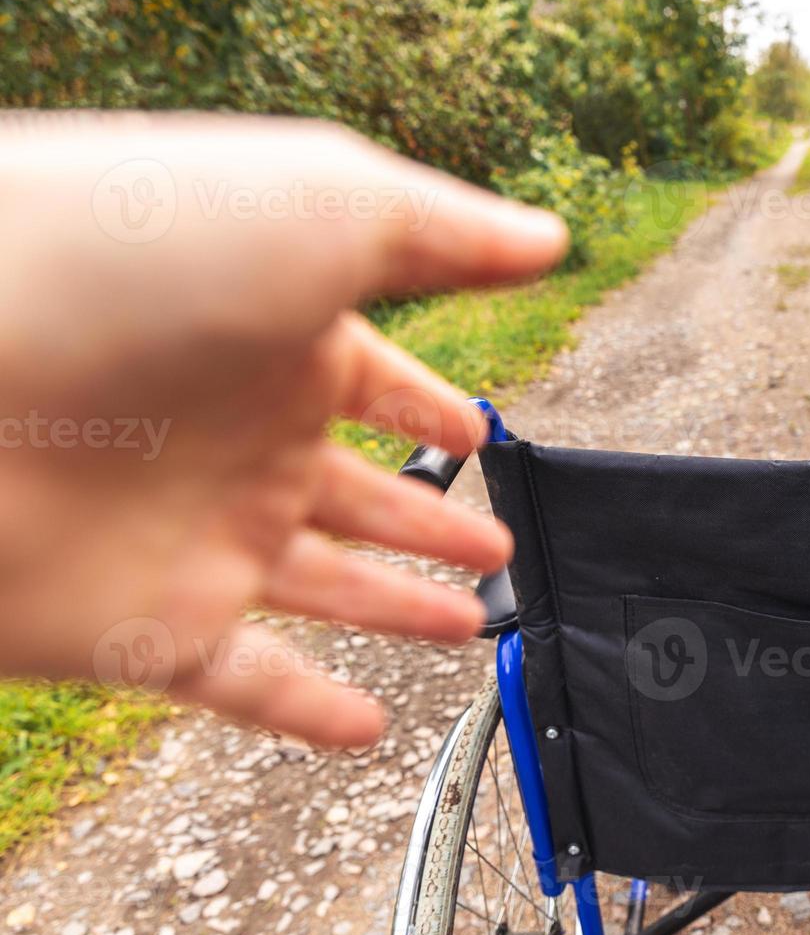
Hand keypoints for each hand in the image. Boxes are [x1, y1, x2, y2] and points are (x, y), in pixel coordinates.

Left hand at [0, 113, 567, 746]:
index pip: (383, 382)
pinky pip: (245, 685)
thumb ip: (447, 233)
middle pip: (363, 493)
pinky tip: (368, 726)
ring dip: (396, 610)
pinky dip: (309, 713)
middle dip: (433, 522)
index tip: (480, 434)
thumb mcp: (326, 208)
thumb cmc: (133, 256)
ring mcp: (195, 537)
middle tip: (496, 550)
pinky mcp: (146, 627)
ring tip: (469, 627)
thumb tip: (549, 241)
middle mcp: (241, 440)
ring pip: (323, 589)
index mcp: (284, 344)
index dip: (436, 408)